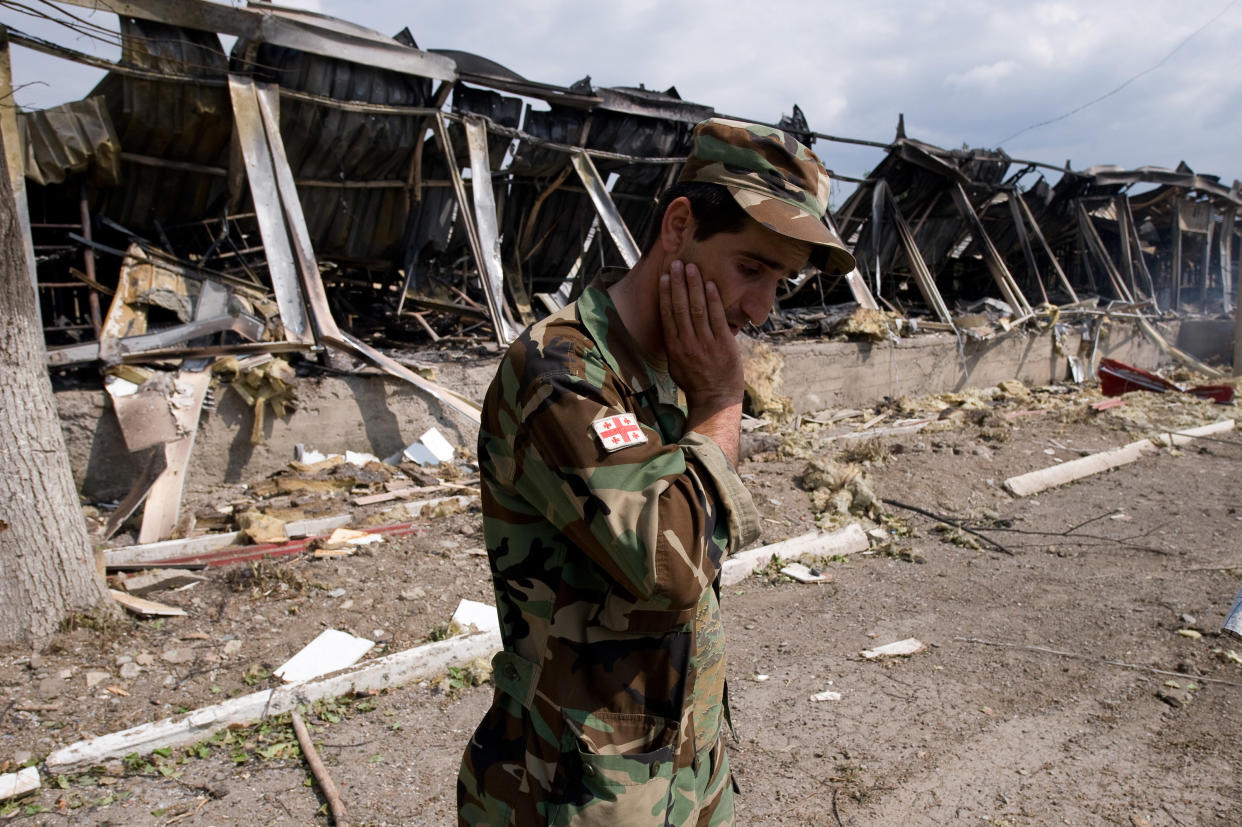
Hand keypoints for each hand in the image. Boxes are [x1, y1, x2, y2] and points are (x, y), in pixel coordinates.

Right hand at [658, 261, 743, 462]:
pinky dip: (713, 299)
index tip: (664, 276)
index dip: (665, 293)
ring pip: (698, 308)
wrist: (715, 399)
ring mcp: (706, 343)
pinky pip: (716, 317)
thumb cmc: (695, 381)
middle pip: (681, 307)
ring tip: (692, 267)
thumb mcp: (676, 364)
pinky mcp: (723, 343)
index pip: (668, 314)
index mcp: (674, 347)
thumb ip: (674, 343)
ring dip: (694, 286)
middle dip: (678, 283)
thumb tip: (669, 324)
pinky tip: (710, 284)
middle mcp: (687, 343)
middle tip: (677, 263)